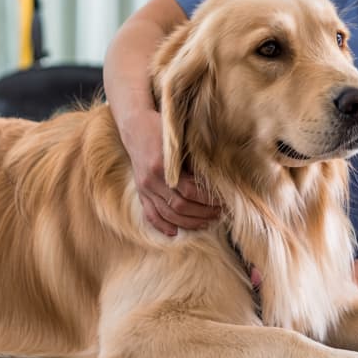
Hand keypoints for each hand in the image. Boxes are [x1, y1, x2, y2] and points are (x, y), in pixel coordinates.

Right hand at [124, 108, 220, 236]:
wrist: (135, 126)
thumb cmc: (162, 129)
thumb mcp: (178, 140)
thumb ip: (192, 159)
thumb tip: (216, 178)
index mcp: (162, 166)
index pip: (190, 191)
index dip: (208, 199)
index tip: (222, 200)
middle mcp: (151, 180)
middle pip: (180, 207)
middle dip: (203, 213)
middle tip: (219, 213)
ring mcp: (144, 188)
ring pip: (167, 214)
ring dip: (189, 222)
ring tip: (206, 222)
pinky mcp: (140, 192)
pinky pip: (150, 214)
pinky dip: (162, 225)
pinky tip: (175, 232)